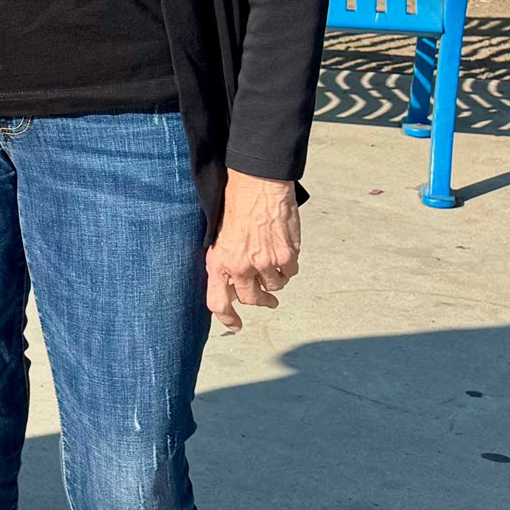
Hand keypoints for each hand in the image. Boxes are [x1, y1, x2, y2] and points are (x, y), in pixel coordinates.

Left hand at [204, 171, 299, 331]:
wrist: (257, 184)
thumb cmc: (235, 204)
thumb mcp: (219, 236)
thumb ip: (225, 261)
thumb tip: (233, 283)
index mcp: (218, 262)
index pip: (218, 302)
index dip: (227, 318)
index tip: (237, 326)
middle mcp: (240, 267)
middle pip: (252, 299)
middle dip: (260, 300)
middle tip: (268, 300)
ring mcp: (265, 264)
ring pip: (275, 287)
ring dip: (275, 280)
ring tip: (275, 264)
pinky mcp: (286, 257)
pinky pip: (291, 273)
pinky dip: (289, 267)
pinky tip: (285, 252)